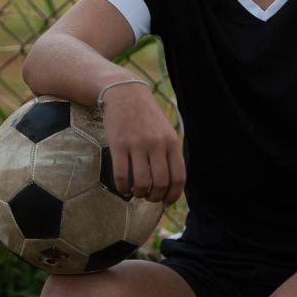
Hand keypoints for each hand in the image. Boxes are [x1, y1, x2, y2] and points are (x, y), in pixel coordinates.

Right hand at [100, 81, 184, 204]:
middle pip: (160, 183)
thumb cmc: (146, 117)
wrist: (125, 94)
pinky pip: (121, 175)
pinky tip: (123, 188)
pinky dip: (122, 188)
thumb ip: (170, 154)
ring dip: (139, 194)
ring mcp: (137, 144)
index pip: (178, 177)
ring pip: (141, 183)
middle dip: (155, 197)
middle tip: (149, 197)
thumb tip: (171, 184)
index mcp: (172, 142)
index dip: (173, 195)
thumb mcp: (165, 131)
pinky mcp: (118, 145)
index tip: (166, 202)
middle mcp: (156, 144)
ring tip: (136, 192)